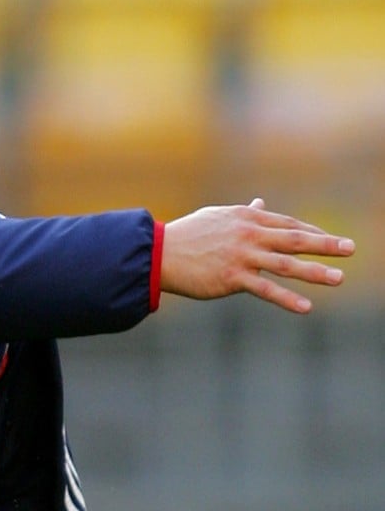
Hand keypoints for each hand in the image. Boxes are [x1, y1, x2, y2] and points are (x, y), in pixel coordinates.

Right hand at [160, 198, 354, 312]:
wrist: (159, 253)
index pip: (288, 225)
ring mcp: (241, 256)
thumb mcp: (218, 217)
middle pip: (295, 239)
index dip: (313, 233)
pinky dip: (286, 299)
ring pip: (285, 264)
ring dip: (315, 272)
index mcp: (246, 218)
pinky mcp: (231, 278)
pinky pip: (265, 289)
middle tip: (350, 248)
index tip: (332, 240)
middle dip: (326, 244)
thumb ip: (243, 212)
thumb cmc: (188, 234)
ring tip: (338, 278)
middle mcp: (248, 234)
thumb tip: (260, 202)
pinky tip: (306, 307)